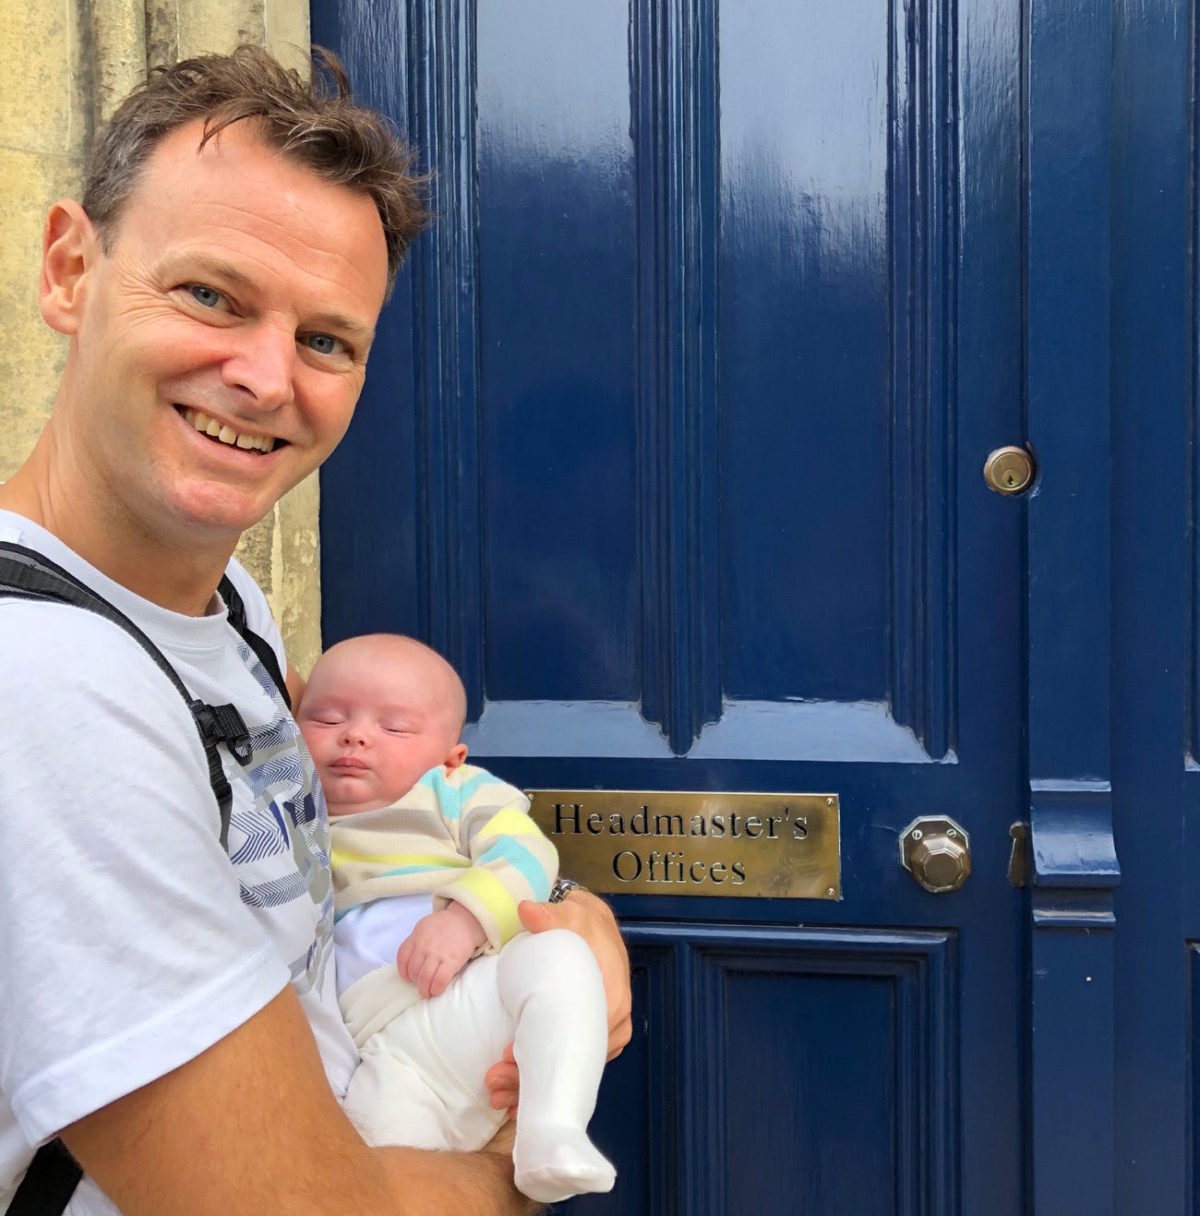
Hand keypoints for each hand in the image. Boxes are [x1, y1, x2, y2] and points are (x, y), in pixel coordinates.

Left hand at [396, 903, 486, 997]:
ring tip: (427, 992)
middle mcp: (424, 945)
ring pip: (424, 978)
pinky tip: (437, 990)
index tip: (408, 977)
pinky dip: (436, 989)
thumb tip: (410, 959)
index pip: (402, 957)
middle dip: (416, 982)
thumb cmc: (445, 925)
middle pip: (413, 970)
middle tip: (421, 986)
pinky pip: (439, 980)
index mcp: (417, 936)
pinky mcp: (451, 960)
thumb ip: (416, 940)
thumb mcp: (425, 926)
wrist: (466, 920)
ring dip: (424, 989)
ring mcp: (437, 953)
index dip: (403, 971)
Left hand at [484, 889, 631, 1116]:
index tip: (508, 1055)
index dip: (545, 1051)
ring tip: (497, 1096)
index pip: (578, 1035)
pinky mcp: (588, 1040)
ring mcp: (601, 1035)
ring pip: (568, 1070)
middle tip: (494, 1081)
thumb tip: (528, 910)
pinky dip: (543, 1083)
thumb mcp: (571, 914)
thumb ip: (551, 915)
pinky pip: (568, 1067)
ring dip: (533, 1087)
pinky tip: (516, 1101)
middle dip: (531, 1078)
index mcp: (611, 997)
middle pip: (571, 1061)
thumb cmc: (583, 925)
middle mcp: (612, 1023)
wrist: (593, 929)